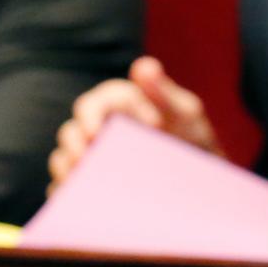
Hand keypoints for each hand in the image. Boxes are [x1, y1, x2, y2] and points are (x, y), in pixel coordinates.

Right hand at [49, 56, 219, 193]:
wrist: (203, 185)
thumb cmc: (193, 141)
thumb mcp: (186, 114)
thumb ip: (164, 91)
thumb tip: (144, 65)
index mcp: (117, 107)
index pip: (94, 104)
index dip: (91, 116)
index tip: (98, 134)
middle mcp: (98, 130)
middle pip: (72, 132)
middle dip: (74, 144)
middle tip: (84, 161)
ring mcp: (91, 158)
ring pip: (64, 159)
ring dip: (67, 169)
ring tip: (79, 182)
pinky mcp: (87, 184)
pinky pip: (67, 188)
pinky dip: (67, 193)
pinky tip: (79, 201)